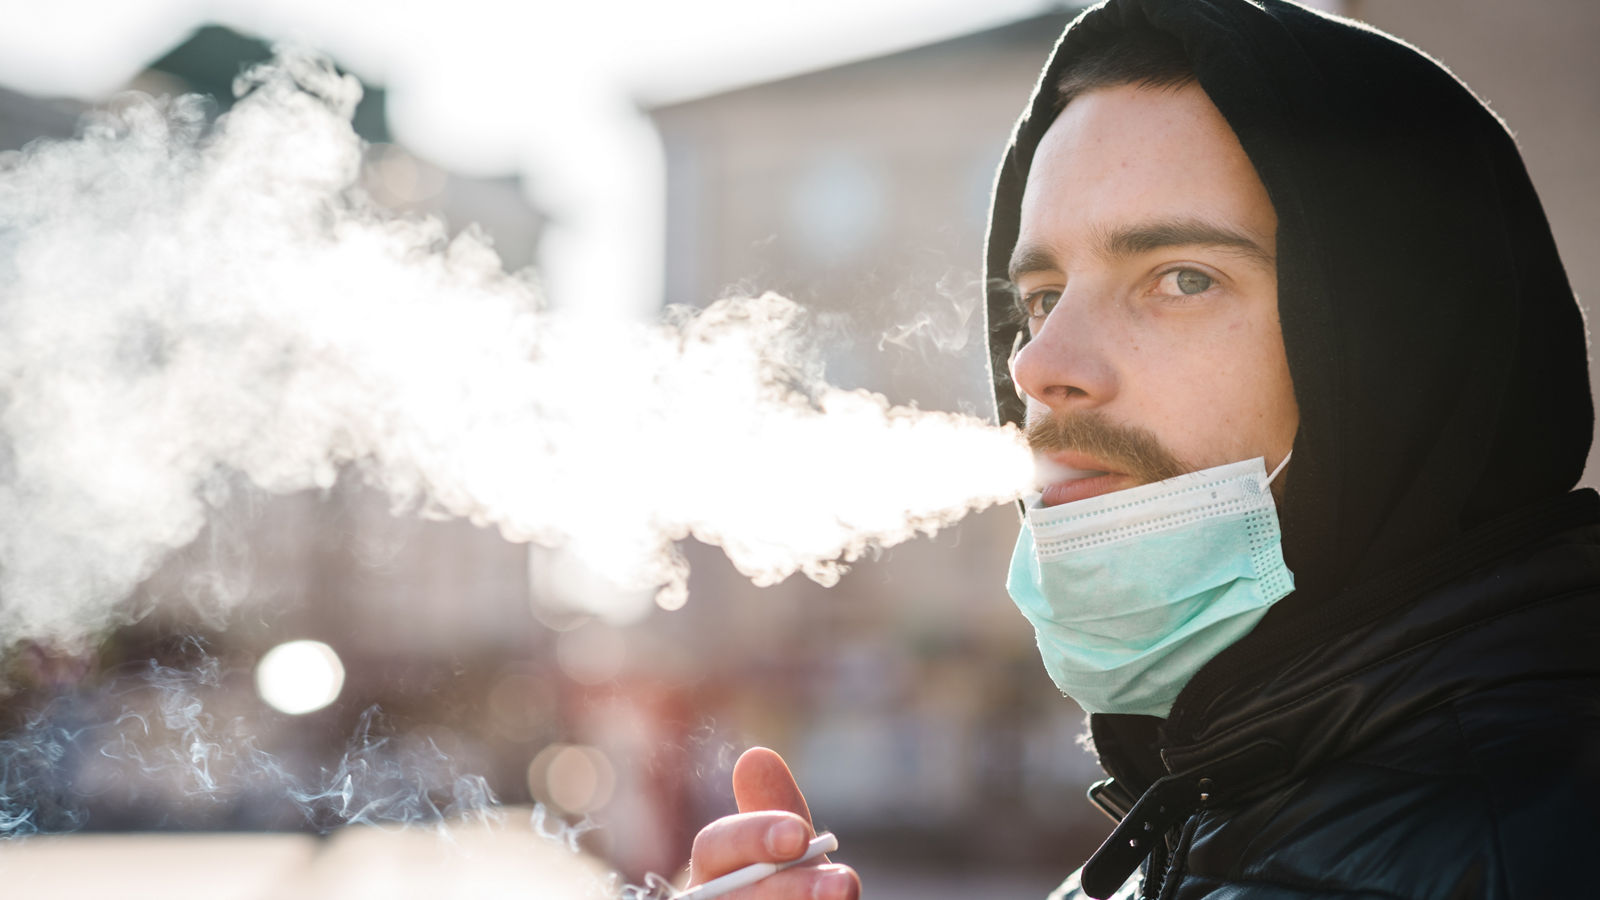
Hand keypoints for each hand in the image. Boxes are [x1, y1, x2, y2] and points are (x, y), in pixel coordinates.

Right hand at [687, 746, 860, 898]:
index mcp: (710, 879)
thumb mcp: (789, 863)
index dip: (755, 837)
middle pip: (735, 898)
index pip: (715, 847)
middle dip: (790, 891)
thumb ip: (777, 818)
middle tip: (845, 885)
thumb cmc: (786, 899)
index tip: (801, 834)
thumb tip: (756, 755)